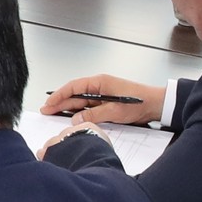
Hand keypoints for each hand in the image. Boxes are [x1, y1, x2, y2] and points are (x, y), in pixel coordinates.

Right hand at [39, 73, 161, 125]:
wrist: (156, 105)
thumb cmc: (139, 102)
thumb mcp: (114, 110)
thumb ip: (94, 114)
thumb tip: (76, 119)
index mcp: (99, 82)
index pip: (73, 87)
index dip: (59, 95)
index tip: (48, 103)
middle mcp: (99, 87)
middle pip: (74, 94)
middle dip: (59, 102)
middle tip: (46, 110)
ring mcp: (102, 95)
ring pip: (79, 101)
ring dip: (67, 108)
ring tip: (53, 114)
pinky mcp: (106, 104)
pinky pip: (87, 107)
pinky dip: (78, 112)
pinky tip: (71, 118)